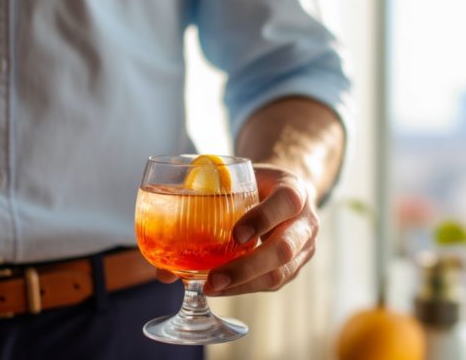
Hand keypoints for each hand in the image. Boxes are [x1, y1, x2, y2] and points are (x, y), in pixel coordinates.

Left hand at [154, 164, 318, 293]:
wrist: (283, 190)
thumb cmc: (254, 182)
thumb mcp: (236, 177)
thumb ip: (202, 196)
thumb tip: (159, 240)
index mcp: (294, 190)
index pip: (286, 202)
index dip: (263, 219)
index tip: (235, 234)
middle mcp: (306, 221)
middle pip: (285, 249)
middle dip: (247, 268)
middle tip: (212, 279)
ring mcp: (304, 248)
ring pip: (280, 274)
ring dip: (242, 285)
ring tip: (209, 288)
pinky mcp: (294, 268)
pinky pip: (271, 284)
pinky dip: (243, 288)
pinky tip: (218, 288)